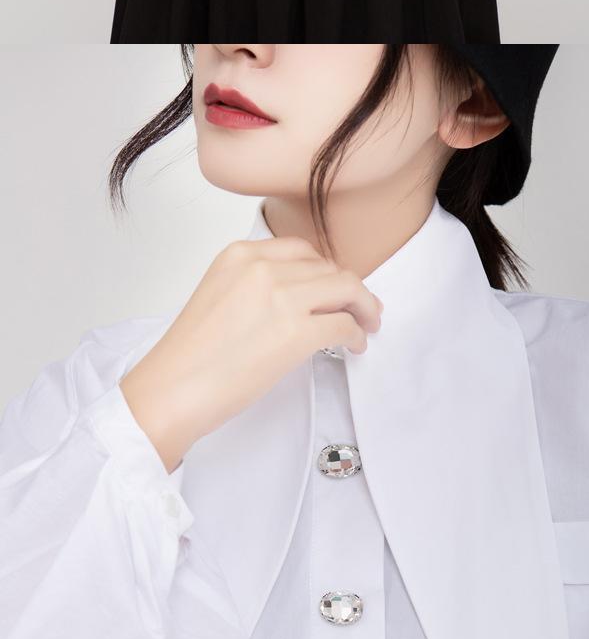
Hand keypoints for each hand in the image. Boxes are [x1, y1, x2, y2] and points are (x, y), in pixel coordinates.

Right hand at [120, 236, 383, 472]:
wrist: (171, 389)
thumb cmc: (189, 356)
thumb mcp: (218, 295)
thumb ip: (254, 285)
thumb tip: (297, 299)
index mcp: (239, 254)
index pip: (301, 250)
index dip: (325, 269)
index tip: (334, 286)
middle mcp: (263, 267)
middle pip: (328, 268)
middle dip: (349, 288)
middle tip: (361, 308)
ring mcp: (282, 297)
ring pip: (346, 288)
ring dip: (363, 307)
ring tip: (366, 325)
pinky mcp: (297, 332)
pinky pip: (344, 325)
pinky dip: (356, 334)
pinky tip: (353, 346)